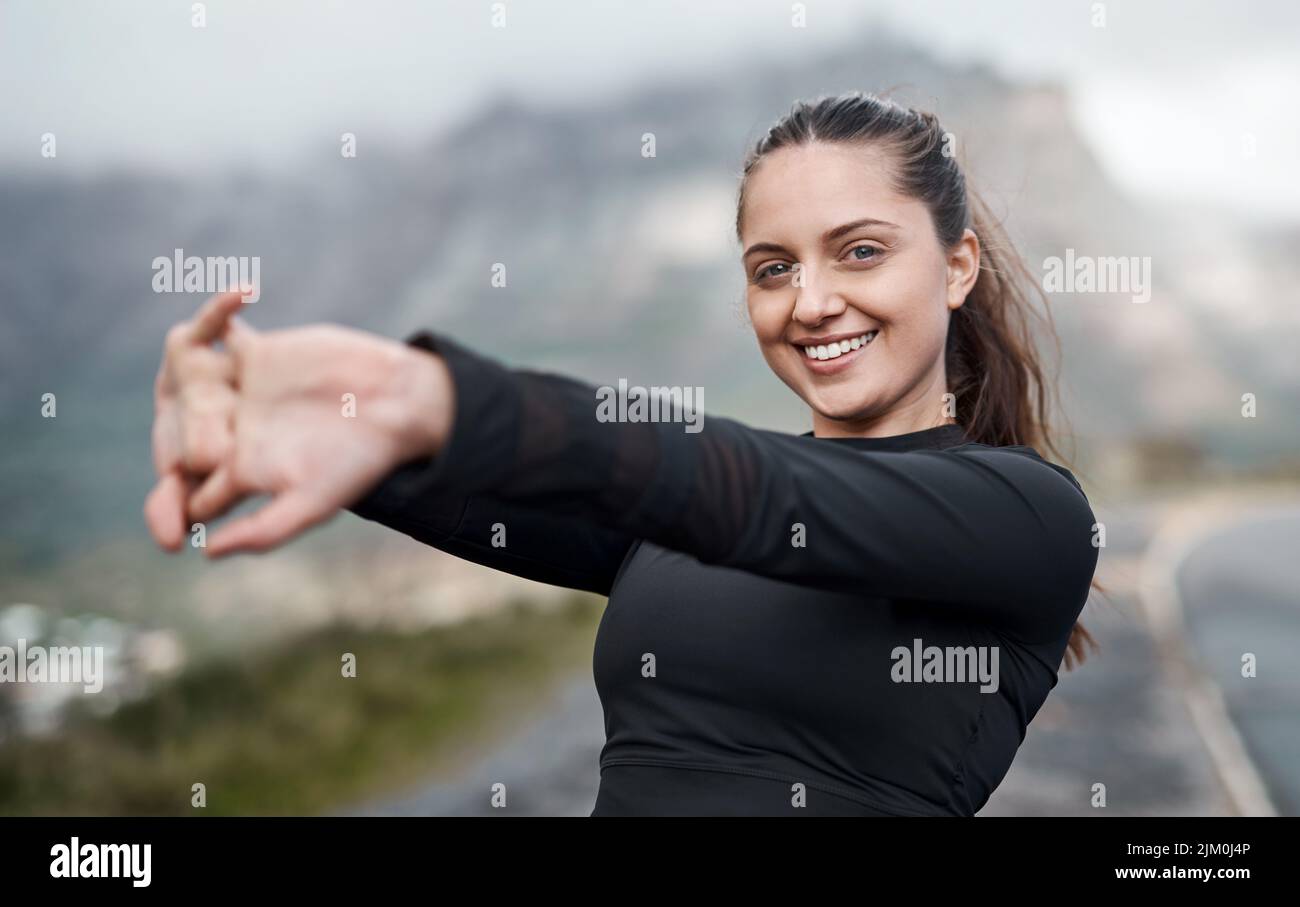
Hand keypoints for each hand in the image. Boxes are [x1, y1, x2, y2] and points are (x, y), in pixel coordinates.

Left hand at [144, 292, 454, 556]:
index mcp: (245, 472)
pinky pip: (218, 334)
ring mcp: (245, 392)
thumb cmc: (360, 458)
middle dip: (175, 437)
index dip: (171, 505)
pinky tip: (203, 321)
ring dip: (178, 379)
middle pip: (182, 436)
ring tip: (170, 376)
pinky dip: (209, 318)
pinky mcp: (259, 354)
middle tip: (176, 433)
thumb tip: (206, 554)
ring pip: (189, 384)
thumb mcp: (313, 502)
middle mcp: (239, 432)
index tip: (166, 515)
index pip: (193, 491)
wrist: (398, 402)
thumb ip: (263, 532)